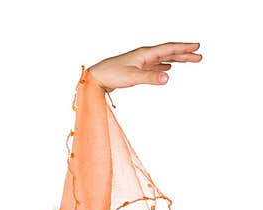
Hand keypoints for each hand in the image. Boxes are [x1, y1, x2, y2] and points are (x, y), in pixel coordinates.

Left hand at [87, 42, 201, 92]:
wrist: (95, 78)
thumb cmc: (110, 75)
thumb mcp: (132, 77)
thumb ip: (150, 78)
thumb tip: (168, 78)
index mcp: (145, 54)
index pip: (169, 48)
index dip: (183, 48)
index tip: (197, 47)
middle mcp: (143, 56)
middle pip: (168, 53)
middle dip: (184, 54)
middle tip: (199, 56)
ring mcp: (139, 62)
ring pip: (162, 59)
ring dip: (176, 60)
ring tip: (188, 61)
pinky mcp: (135, 70)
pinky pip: (154, 66)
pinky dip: (163, 67)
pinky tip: (167, 70)